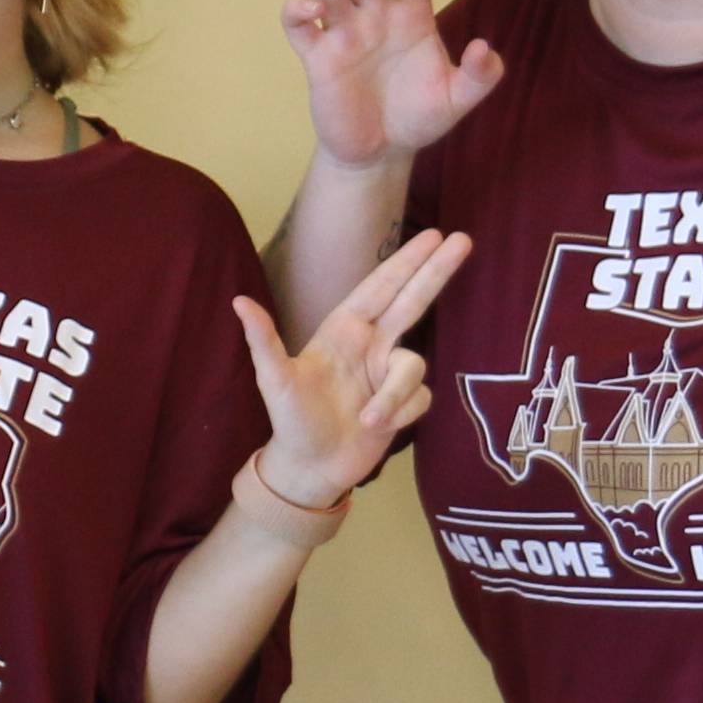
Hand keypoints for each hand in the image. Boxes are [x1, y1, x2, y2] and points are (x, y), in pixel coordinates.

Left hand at [230, 227, 472, 510]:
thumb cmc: (290, 420)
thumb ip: (263, 340)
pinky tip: (374, 428)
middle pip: (413, 300)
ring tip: (367, 421)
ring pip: (414, 366)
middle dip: (437, 271)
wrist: (311, 469)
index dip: (406, 261)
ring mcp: (389, 372)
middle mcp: (371, 344)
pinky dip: (398, 415)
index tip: (432, 234)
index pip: (380, 286)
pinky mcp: (403, 402)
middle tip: (464, 239)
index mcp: (344, 329)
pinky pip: (418, 398)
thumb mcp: (274, 380)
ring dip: (393, 397)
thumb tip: (239, 301)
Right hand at [280, 0, 507, 171]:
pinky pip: (295, 20)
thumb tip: (483, 47)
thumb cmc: (419, 118)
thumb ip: (480, 75)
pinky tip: (315, 12)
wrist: (382, 154)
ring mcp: (343, 32)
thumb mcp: (458, 99)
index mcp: (410, 14)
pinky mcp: (317, 56)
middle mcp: (374, 14)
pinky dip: (297, 7)